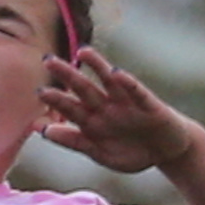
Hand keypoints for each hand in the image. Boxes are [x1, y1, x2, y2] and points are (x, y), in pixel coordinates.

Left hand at [37, 49, 197, 173]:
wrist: (167, 152)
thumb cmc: (132, 151)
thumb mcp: (100, 153)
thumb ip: (74, 142)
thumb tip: (44, 131)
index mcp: (92, 120)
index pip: (69, 107)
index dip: (55, 100)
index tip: (38, 92)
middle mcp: (106, 106)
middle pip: (83, 88)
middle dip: (66, 74)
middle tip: (47, 60)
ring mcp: (126, 102)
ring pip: (108, 81)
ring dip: (96, 65)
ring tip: (82, 52)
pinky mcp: (148, 104)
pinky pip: (136, 91)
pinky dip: (127, 83)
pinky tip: (116, 72)